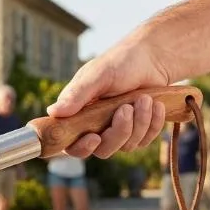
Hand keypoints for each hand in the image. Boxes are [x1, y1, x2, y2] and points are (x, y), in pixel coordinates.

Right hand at [46, 37, 173, 158]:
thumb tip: (53, 113)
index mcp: (78, 116)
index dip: (81, 148)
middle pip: (103, 150)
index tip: (94, 138)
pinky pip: (145, 140)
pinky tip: (156, 105)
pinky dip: (153, 123)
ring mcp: (118, 132)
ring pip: (127, 146)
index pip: (72, 145)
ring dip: (140, 122)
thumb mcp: (97, 76)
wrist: (151, 59)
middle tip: (127, 108)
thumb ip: (77, 95)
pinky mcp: (138, 133)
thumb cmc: (120, 63)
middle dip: (119, 131)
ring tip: (145, 98)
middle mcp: (95, 128)